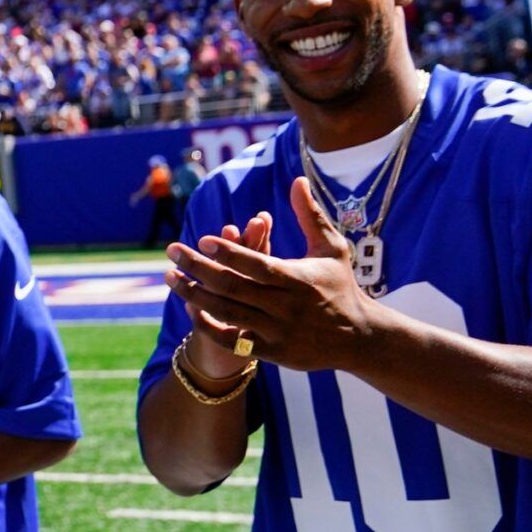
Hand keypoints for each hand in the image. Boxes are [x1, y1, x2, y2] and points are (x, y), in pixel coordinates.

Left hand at [166, 179, 380, 373]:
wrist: (360, 338)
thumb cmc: (341, 285)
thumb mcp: (332, 248)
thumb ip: (311, 216)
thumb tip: (298, 179)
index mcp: (298, 279)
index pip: (258, 265)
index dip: (229, 253)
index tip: (202, 239)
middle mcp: (286, 306)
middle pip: (234, 287)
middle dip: (198, 269)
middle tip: (171, 251)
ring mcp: (277, 331)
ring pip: (227, 313)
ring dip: (194, 295)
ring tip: (170, 277)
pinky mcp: (272, 352)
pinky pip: (231, 342)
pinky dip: (208, 325)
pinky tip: (190, 307)